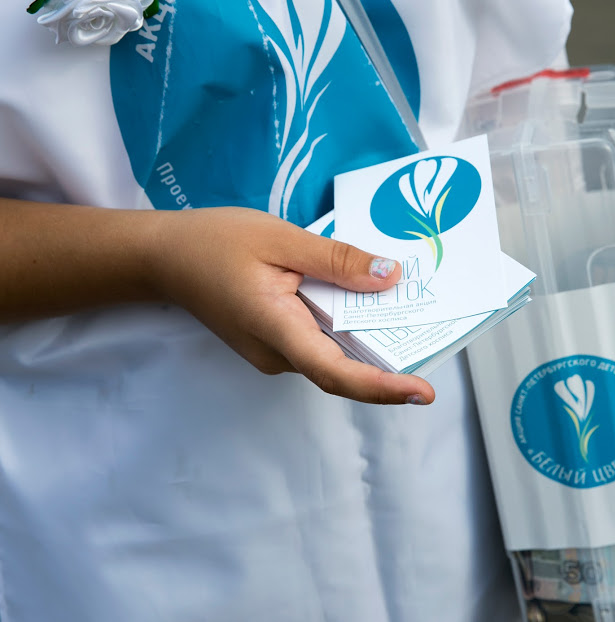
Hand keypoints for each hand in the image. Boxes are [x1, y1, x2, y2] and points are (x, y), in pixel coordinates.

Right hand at [154, 207, 435, 405]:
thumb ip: (336, 260)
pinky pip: (316, 342)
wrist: (165, 256)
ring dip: (367, 341)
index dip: (381, 388)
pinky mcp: (272, 341)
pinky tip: (362, 301)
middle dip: (387, 361)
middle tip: (433, 335)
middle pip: (340, 367)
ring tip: (406, 313)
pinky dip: (344, 329)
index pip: (334, 372)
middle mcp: (276, 354)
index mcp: (276, 328)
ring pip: (330, 354)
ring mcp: (272, 352)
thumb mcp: (281, 238)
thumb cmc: (216, 242)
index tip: (423, 392)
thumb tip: (390, 277)